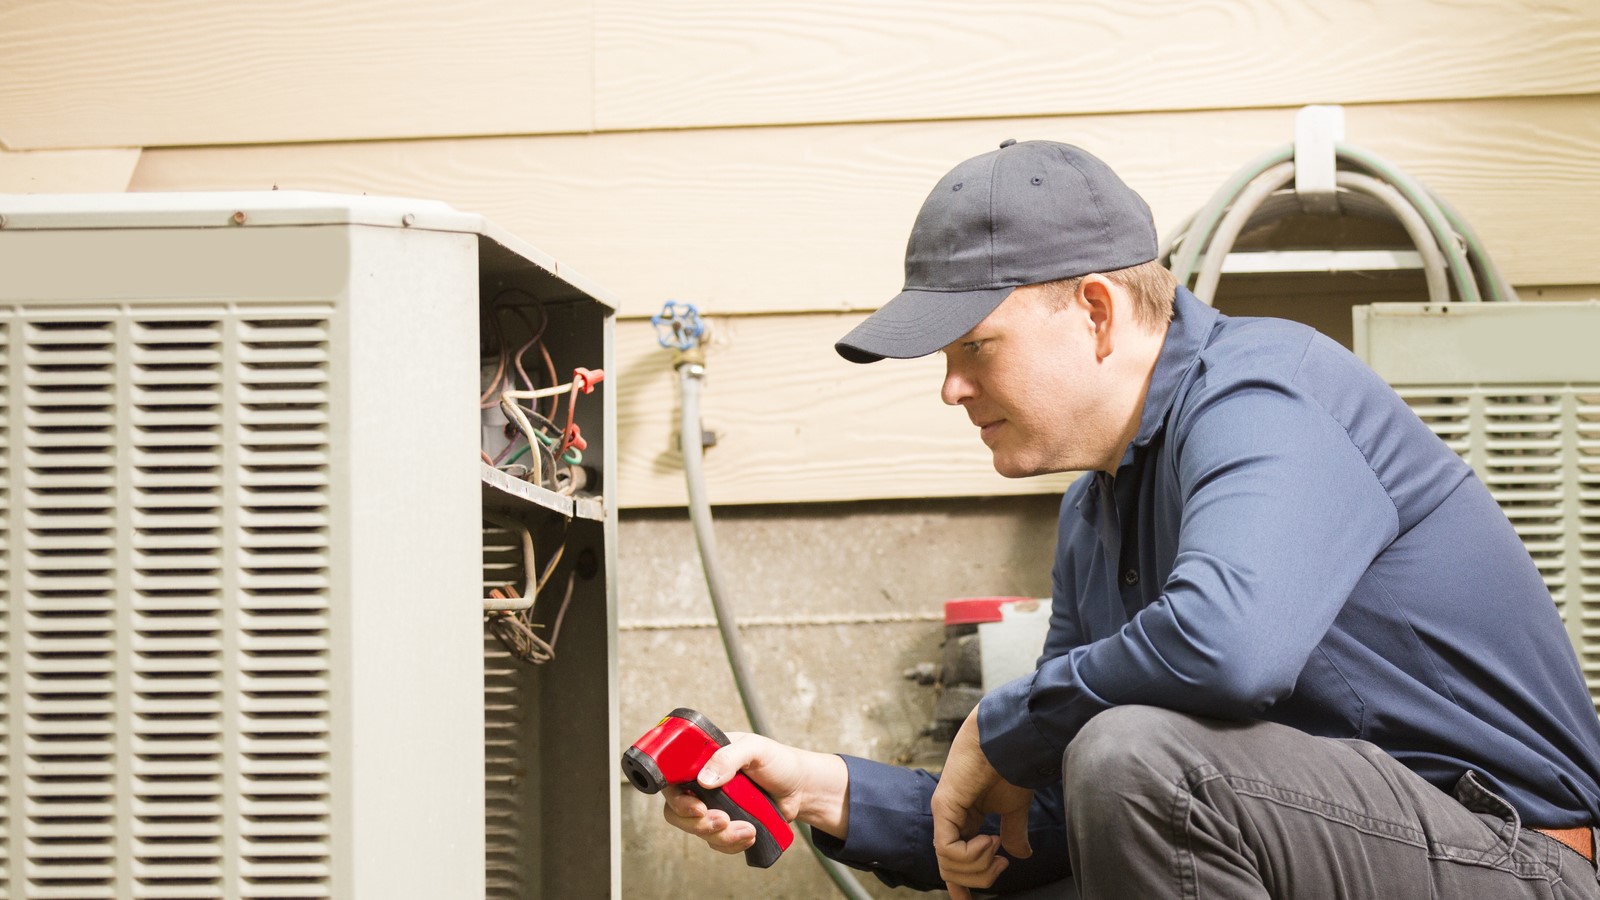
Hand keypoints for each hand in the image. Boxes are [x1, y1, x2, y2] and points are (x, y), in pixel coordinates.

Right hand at [661, 731, 848, 855]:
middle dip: (698, 823)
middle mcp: (701, 784)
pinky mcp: (725, 826)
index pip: (671, 777)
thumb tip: (704, 780)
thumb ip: (729, 757)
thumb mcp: (756, 749)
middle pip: (676, 810)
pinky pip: (716, 843)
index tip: (695, 808)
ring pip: (697, 831)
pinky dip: (732, 843)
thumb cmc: (778, 761)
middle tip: (723, 820)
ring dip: (721, 835)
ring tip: (748, 829)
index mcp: (702, 759)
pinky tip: (751, 834)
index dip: (675, 796)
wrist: (800, 789)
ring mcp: (712, 806)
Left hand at [930, 709, 1033, 898]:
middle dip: (979, 877)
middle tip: (1002, 860)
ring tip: (997, 845)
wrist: (1008, 739)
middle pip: (950, 869)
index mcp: (963, 818)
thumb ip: (1013, 833)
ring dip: (979, 865)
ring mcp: (943, 813)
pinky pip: (948, 849)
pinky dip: (971, 854)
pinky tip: (989, 839)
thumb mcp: (1014, 809)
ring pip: (948, 864)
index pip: (952, 860)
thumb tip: (1020, 855)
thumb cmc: (1010, 766)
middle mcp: (948, 818)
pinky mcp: (943, 808)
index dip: (960, 885)